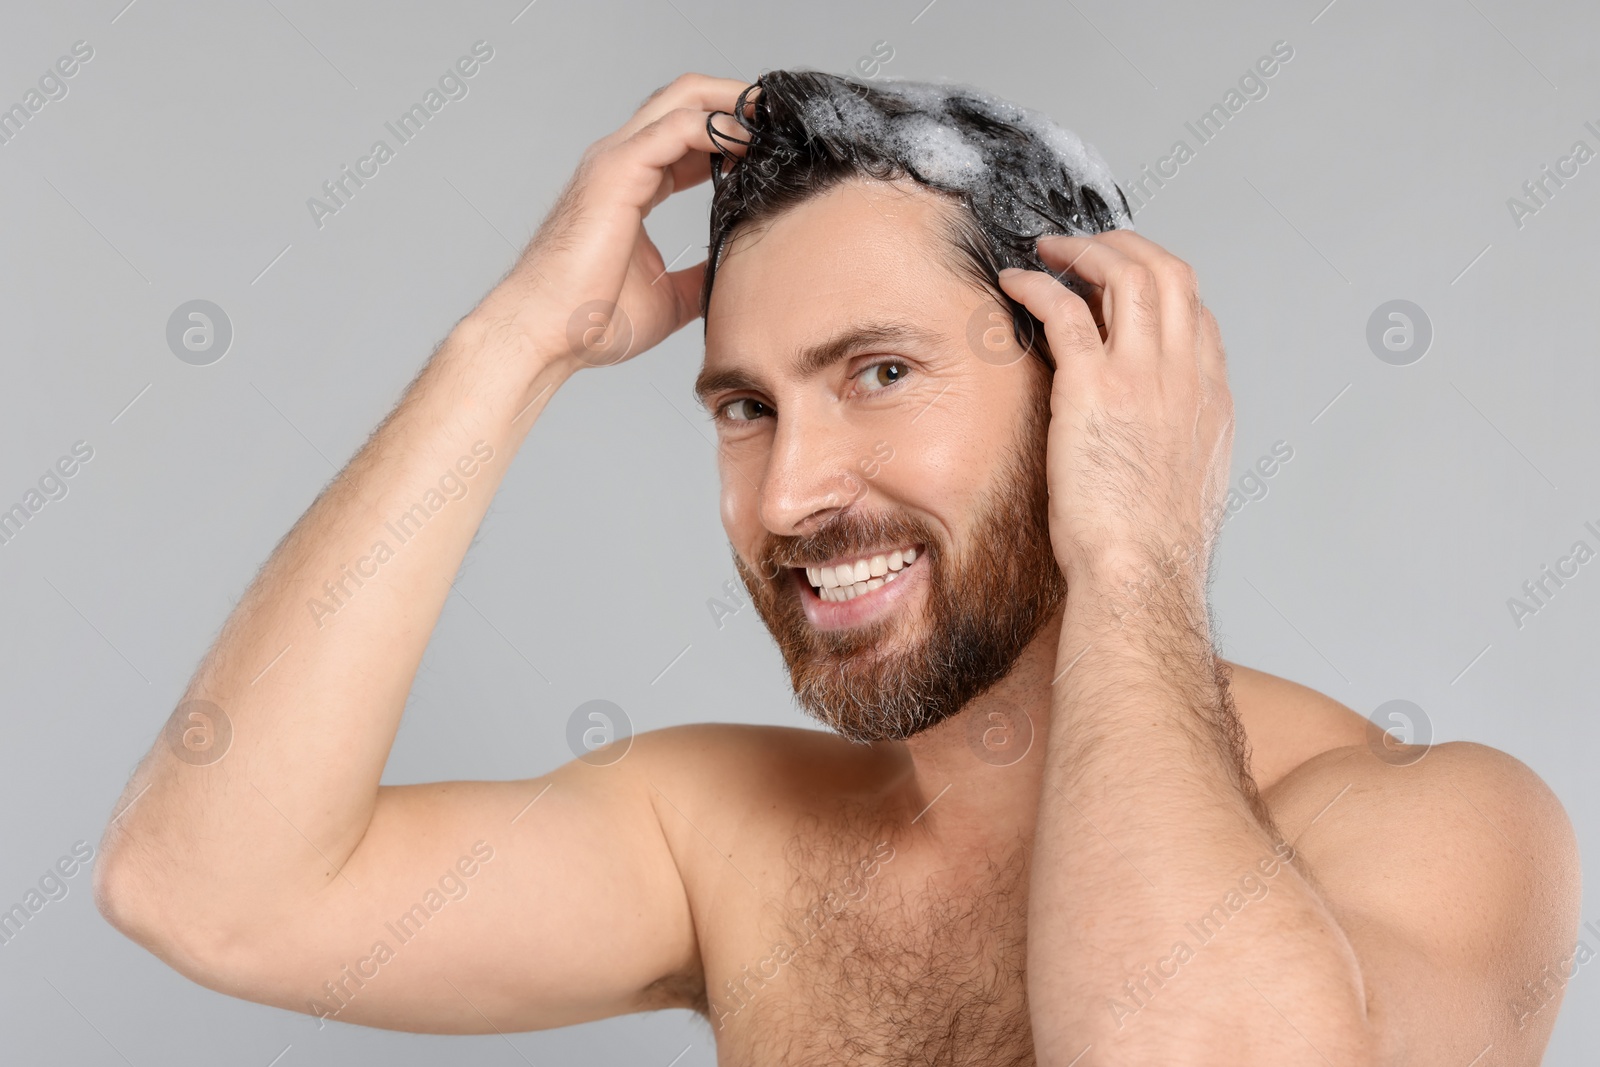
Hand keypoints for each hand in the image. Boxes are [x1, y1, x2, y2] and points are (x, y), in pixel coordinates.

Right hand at [473, 73, 753, 371]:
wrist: (548, 334)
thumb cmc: (592, 319)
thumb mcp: (670, 297)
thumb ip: (700, 276)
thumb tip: (733, 275)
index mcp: (631, 183)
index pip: (687, 135)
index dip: (732, 132)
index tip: (774, 146)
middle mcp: (621, 161)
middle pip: (686, 100)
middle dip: (738, 100)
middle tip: (783, 118)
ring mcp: (616, 160)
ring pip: (683, 100)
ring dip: (735, 104)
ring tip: (775, 121)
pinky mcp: (616, 171)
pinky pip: (677, 128)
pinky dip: (718, 127)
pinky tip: (749, 143)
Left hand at [998, 231, 1233, 595]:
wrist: (1143, 572)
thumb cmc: (1153, 548)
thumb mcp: (1188, 484)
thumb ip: (1177, 444)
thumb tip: (1152, 440)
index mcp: (1211, 396)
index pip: (1197, 313)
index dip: (1158, 286)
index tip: (1120, 286)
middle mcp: (1185, 373)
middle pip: (1169, 273)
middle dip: (1125, 246)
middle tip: (1086, 248)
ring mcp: (1143, 374)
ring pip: (1125, 273)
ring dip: (1084, 251)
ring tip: (1050, 250)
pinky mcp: (1093, 386)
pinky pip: (1063, 308)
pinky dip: (1038, 284)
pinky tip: (1016, 282)